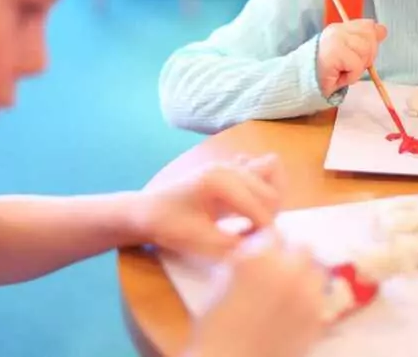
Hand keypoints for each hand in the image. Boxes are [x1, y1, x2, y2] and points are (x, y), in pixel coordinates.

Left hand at [137, 155, 284, 258]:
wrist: (146, 211)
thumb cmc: (169, 226)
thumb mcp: (202, 242)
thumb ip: (236, 244)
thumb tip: (265, 246)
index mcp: (221, 181)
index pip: (260, 208)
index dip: (265, 233)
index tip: (261, 252)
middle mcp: (229, 167)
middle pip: (269, 192)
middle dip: (268, 218)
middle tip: (253, 241)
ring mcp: (229, 165)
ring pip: (270, 176)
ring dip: (268, 203)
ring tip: (251, 226)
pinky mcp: (229, 169)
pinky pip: (260, 169)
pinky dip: (260, 189)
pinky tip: (245, 209)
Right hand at [188, 230, 326, 356]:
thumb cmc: (216, 323)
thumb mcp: (222, 279)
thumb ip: (245, 258)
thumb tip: (258, 250)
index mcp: (261, 256)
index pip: (275, 234)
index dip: (269, 244)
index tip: (266, 252)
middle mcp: (290, 270)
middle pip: (304, 248)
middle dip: (292, 257)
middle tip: (280, 271)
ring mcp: (307, 294)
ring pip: (318, 272)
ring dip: (307, 276)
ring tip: (293, 290)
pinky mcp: (317, 318)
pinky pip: (320, 298)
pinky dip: (311, 300)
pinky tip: (296, 311)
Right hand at [317, 19, 387, 96]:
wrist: (303, 83)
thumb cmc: (327, 72)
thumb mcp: (349, 54)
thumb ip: (365, 41)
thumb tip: (382, 30)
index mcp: (341, 28)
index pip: (369, 26)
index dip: (371, 41)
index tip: (359, 55)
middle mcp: (338, 29)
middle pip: (371, 38)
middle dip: (366, 57)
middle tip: (349, 67)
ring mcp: (335, 39)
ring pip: (365, 51)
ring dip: (357, 68)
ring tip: (343, 71)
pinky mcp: (334, 51)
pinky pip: (357, 65)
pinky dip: (351, 76)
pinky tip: (339, 76)